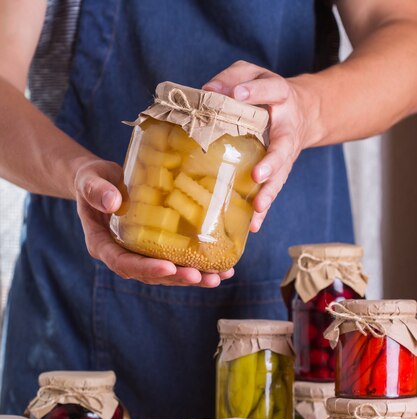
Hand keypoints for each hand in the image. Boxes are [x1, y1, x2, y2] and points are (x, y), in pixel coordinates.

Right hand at [74, 158, 234, 286]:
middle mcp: (122, 256)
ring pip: (166, 273)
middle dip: (176, 277)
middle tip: (200, 276)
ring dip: (191, 277)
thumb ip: (97, 191)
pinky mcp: (154, 249)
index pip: (123, 263)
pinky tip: (220, 268)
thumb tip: (112, 202)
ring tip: (217, 277)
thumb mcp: (90, 181)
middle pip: (149, 275)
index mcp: (103, 245)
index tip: (168, 267)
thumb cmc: (93, 180)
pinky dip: (197, 266)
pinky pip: (175, 261)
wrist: (101, 182)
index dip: (146, 268)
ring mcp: (139, 255)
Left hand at [203, 61, 310, 231]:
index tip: (238, 94)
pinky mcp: (279, 172)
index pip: (271, 92)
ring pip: (281, 176)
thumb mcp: (253, 74)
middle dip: (272, 162)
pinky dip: (263, 210)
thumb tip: (208, 91)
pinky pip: (271, 191)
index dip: (256, 93)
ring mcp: (285, 154)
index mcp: (281, 98)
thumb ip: (233, 78)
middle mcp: (287, 129)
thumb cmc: (268, 92)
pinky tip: (253, 225)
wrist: (305, 112)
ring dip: (269, 192)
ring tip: (258, 206)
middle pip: (283, 148)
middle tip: (258, 175)